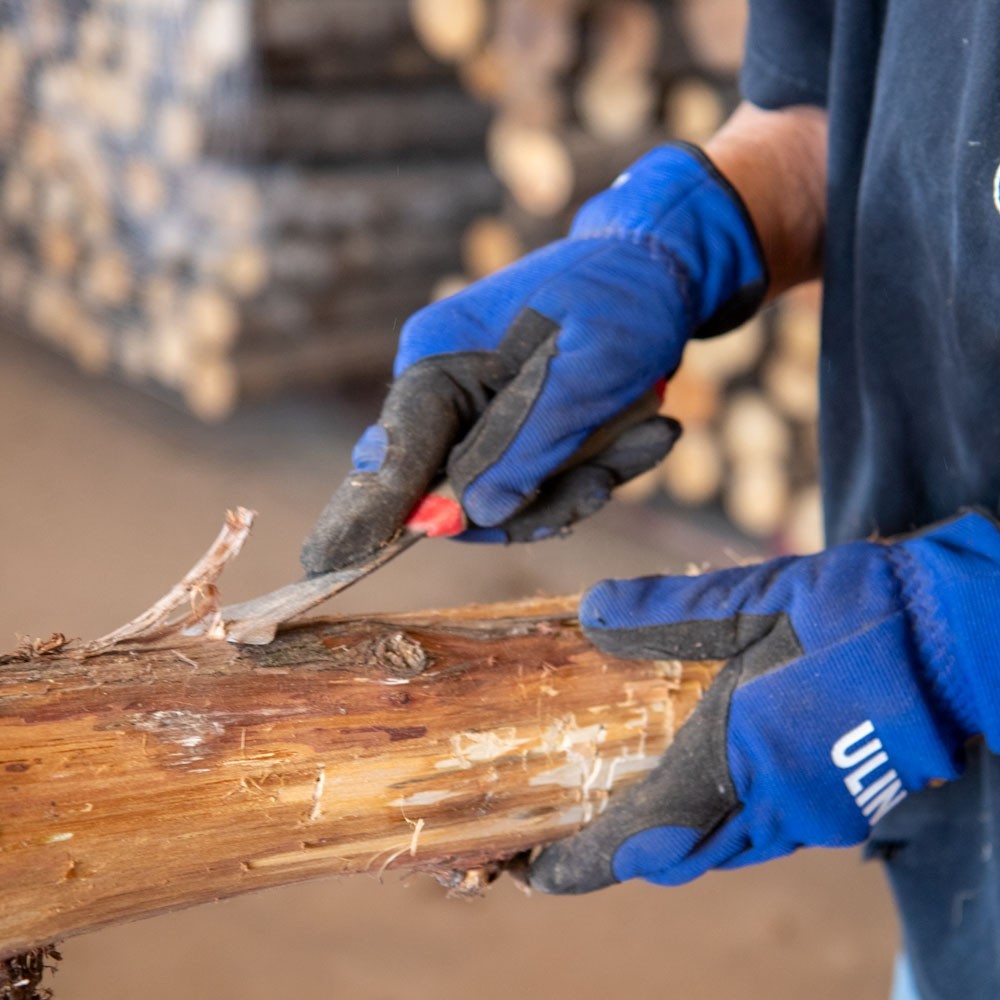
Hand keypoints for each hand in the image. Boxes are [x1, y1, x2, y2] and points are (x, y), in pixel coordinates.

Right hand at [301, 144, 765, 573]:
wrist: (663, 267)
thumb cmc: (622, 299)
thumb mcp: (581, 372)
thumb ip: (522, 445)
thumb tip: (469, 515)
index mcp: (439, 361)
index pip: (394, 452)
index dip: (366, 512)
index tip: (326, 563)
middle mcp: (448, 391)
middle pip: (455, 491)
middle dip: (535, 501)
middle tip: (600, 486)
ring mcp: (481, 413)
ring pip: (505, 495)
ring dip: (581, 482)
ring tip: (650, 434)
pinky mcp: (517, 429)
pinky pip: (540, 479)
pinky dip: (598, 467)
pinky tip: (650, 432)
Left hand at [530, 511, 999, 892]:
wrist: (960, 637)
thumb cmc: (857, 612)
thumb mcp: (752, 598)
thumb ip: (665, 613)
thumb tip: (591, 612)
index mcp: (737, 754)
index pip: (639, 838)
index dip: (578, 865)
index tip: (529, 872)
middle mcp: (773, 805)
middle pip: (676, 858)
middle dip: (620, 855)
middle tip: (573, 832)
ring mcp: (814, 816)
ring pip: (721, 850)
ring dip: (671, 840)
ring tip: (630, 807)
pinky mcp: (845, 809)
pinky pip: (763, 835)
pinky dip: (720, 824)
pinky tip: (711, 783)